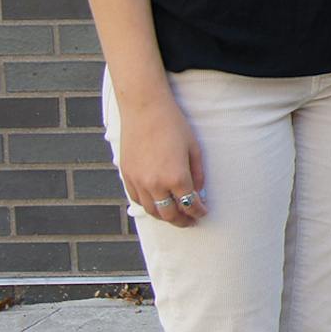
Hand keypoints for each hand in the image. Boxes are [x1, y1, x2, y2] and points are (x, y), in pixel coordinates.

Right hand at [117, 84, 207, 227]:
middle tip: (191, 221)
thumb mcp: (194, 149)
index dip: (198, 212)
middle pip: (169, 214)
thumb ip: (197, 174)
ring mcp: (138, 181)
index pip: (189, 205)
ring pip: (151, 210)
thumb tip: (198, 193)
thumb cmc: (174, 126)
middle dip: (182, 221)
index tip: (203, 213)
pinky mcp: (126, 175)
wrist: (145, 110)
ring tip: (175, 216)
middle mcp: (155, 184)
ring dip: (164, 217)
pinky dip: (148, 206)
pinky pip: (137, 199)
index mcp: (176, 177)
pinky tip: (156, 204)